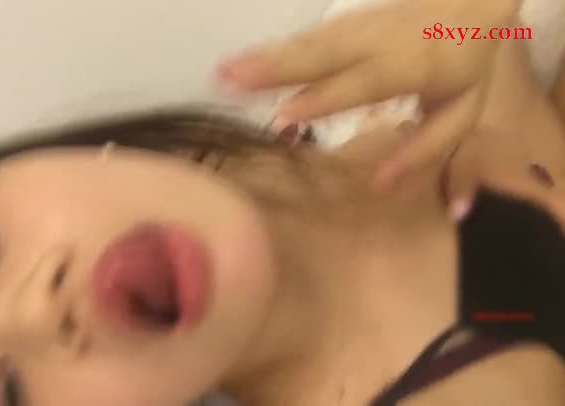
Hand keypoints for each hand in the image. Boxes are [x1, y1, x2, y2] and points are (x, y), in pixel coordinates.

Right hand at [215, 0, 521, 191]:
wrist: (470, 0)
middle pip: (323, 54)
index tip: (284, 115)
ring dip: (265, 55)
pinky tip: (245, 58)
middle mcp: (380, 42)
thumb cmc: (465, 66)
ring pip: (309, 41)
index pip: (362, 83)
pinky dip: (275, 47)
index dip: (324, 99)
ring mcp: (360, 26)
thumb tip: (380, 187)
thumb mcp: (462, 114)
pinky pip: (309, 35)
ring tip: (224, 71)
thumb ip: (424, 151)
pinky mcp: (347, 19)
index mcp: (413, 66)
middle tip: (229, 81)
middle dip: (274, 69)